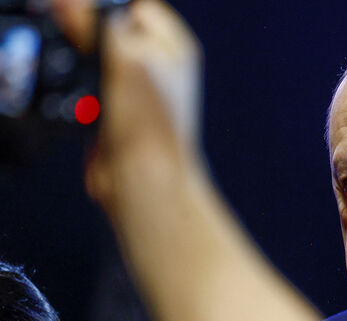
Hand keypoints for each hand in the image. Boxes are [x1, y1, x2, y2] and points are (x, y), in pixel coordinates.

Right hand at [52, 0, 203, 209]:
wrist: (144, 179)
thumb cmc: (151, 126)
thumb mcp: (124, 58)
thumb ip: (98, 24)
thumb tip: (74, 3)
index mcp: (175, 46)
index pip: (139, 6)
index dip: (109, 8)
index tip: (86, 17)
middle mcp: (160, 67)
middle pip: (115, 30)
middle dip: (94, 36)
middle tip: (86, 50)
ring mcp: (138, 90)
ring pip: (99, 59)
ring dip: (88, 67)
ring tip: (98, 87)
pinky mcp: (117, 111)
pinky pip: (91, 87)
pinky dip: (83, 91)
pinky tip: (90, 104)